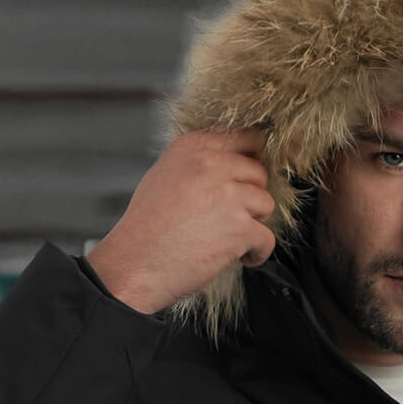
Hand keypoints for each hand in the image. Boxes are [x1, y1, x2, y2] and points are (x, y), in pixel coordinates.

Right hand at [87, 126, 277, 313]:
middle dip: (252, 198)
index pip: (245, 139)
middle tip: (234, 218)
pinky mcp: (239, 228)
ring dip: (254, 225)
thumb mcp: (164, 175)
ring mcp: (228, 196)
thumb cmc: (145, 229)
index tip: (248, 182)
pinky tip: (239, 258)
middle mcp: (211, 165)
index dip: (252, 163)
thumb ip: (197, 164)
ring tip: (231, 240)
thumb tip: (230, 165)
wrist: (135, 264)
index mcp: (192, 148)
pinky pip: (267, 239)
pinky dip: (257, 253)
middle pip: (259, 173)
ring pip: (266, 204)